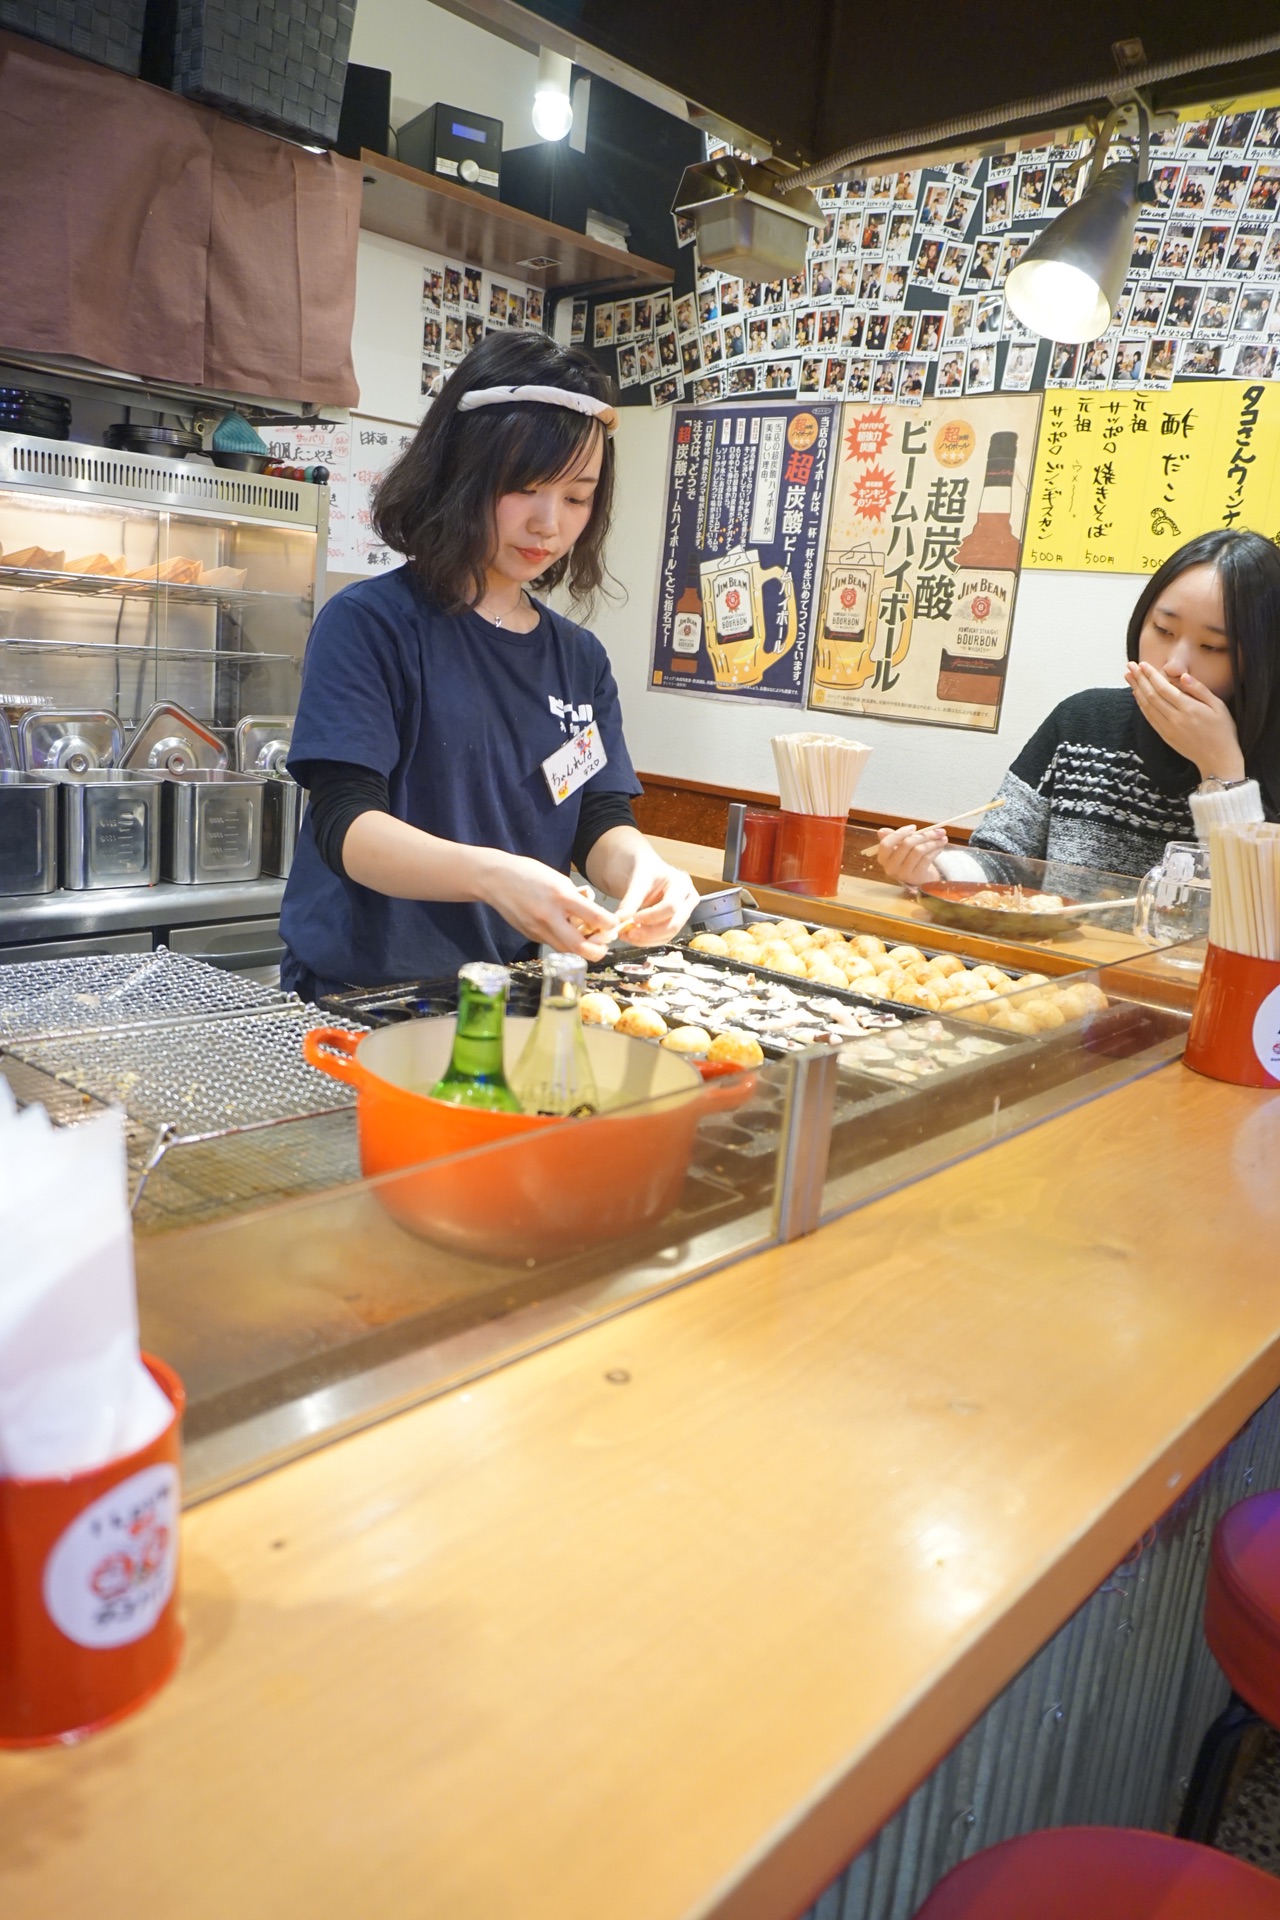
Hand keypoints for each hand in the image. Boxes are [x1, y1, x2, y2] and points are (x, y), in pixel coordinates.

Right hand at [479, 852, 619, 960]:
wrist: (494, 879)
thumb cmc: (529, 873)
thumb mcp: (558, 878)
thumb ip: (575, 897)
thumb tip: (591, 913)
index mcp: (561, 896)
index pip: (596, 918)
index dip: (611, 925)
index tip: (614, 924)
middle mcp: (550, 916)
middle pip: (582, 947)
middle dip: (599, 950)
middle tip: (604, 944)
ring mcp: (538, 929)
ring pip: (568, 951)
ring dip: (581, 949)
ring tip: (588, 940)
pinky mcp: (531, 935)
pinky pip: (553, 944)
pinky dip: (564, 942)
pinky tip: (566, 931)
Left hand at [613, 847, 699, 945]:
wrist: (644, 870)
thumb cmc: (643, 869)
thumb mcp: (637, 880)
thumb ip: (629, 901)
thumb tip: (619, 920)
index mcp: (681, 883)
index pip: (671, 905)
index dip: (652, 916)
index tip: (633, 919)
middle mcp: (687, 899)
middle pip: (674, 923)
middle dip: (650, 933)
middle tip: (629, 933)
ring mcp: (683, 913)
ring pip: (669, 934)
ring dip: (646, 939)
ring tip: (626, 934)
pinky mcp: (675, 923)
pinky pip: (663, 938)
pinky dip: (647, 941)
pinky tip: (632, 936)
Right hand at [874, 823, 947, 888]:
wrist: (918, 877)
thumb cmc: (908, 858)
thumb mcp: (899, 847)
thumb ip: (894, 838)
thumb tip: (882, 831)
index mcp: (883, 858)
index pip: (886, 844)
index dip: (900, 833)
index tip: (914, 827)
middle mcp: (890, 867)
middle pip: (907, 844)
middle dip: (925, 835)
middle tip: (938, 831)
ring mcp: (903, 873)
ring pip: (919, 850)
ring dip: (933, 842)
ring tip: (942, 838)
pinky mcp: (915, 877)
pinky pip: (927, 859)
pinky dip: (936, 850)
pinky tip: (940, 847)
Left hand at [1125, 660, 1244, 779]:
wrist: (1218, 759)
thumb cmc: (1222, 731)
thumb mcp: (1218, 706)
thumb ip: (1200, 690)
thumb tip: (1183, 676)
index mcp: (1188, 709)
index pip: (1163, 688)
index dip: (1151, 675)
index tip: (1142, 664)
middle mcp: (1174, 718)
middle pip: (1151, 695)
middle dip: (1139, 679)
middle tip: (1129, 665)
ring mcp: (1167, 728)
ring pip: (1147, 706)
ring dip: (1136, 690)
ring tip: (1128, 676)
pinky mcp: (1165, 736)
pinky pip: (1149, 717)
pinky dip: (1141, 705)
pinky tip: (1137, 695)